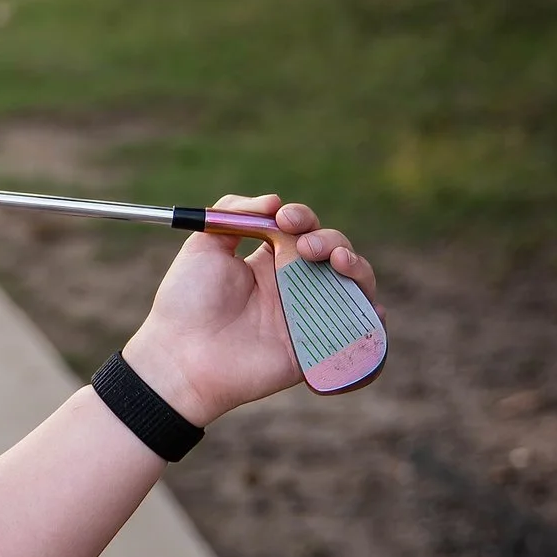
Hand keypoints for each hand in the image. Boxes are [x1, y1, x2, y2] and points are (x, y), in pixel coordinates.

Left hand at [121, 194, 378, 426]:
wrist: (182, 356)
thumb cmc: (187, 302)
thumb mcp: (203, 247)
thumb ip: (233, 214)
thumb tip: (274, 200)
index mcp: (268, 262)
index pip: (303, 231)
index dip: (302, 218)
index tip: (285, 218)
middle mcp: (294, 287)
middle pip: (336, 253)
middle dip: (330, 239)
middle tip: (304, 247)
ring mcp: (309, 317)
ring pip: (356, 286)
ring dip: (358, 268)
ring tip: (338, 262)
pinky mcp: (319, 348)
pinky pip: (362, 334)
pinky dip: (374, 320)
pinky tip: (369, 308)